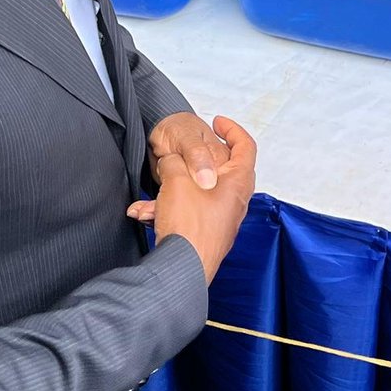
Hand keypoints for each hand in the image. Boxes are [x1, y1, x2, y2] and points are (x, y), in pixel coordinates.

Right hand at [128, 116, 256, 282]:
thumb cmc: (190, 225)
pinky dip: (168, 210)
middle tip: (178, 157)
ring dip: (169, 192)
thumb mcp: (178, 178)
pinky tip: (145, 213)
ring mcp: (222, 219)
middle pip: (218, 170)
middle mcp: (235, 200)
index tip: (216, 122)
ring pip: (196, 193)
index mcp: (238, 182)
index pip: (246, 146)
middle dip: (191, 163)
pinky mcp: (206, 234)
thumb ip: (176, 162)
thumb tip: (172, 161)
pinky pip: (186, 213)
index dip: (232, 129)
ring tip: (147, 200)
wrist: (183, 269)